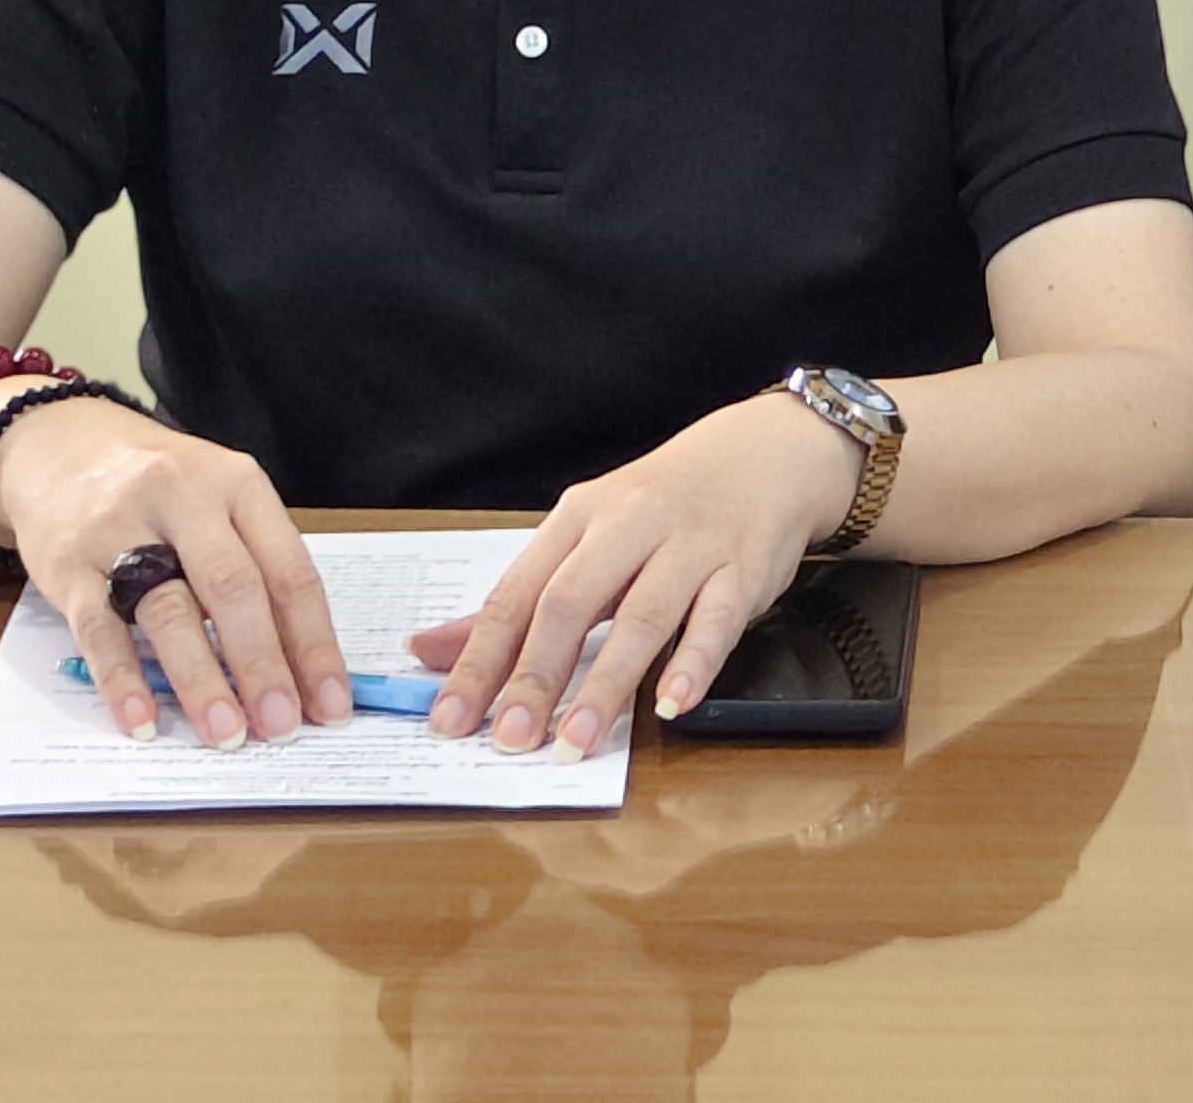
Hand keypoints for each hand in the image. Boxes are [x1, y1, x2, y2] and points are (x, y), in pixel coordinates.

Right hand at [0, 392, 352, 745]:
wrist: (60, 444)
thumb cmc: (160, 487)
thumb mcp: (219, 501)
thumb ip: (255, 568)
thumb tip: (296, 666)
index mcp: (238, 485)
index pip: (289, 570)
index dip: (313, 643)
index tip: (329, 703)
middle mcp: (184, 500)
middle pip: (234, 588)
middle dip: (263, 663)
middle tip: (280, 725)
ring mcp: (121, 529)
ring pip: (169, 610)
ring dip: (201, 679)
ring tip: (226, 733)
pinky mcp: (68, 564)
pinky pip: (99, 629)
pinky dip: (122, 680)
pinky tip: (143, 721)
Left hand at [407, 392, 859, 754]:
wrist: (763, 453)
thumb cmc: (663, 504)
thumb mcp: (585, 537)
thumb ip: (517, 600)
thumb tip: (429, 651)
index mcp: (578, 519)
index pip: (516, 594)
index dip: (480, 660)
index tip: (450, 719)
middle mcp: (629, 526)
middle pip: (570, 602)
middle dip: (535, 675)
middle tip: (509, 739)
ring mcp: (689, 545)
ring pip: (641, 615)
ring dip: (606, 683)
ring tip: (577, 739)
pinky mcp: (743, 567)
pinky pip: (717, 618)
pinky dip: (693, 662)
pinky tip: (672, 703)